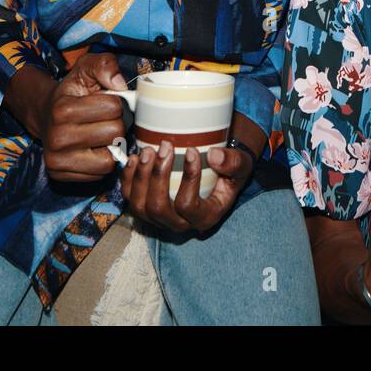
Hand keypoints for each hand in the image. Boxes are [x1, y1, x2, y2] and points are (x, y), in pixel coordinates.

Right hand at [36, 53, 127, 182]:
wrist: (45, 115)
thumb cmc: (71, 92)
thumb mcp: (85, 68)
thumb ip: (104, 65)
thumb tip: (120, 83)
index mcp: (63, 109)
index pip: (114, 108)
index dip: (116, 103)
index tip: (105, 102)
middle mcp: (57, 137)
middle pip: (114, 133)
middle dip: (116, 124)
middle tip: (106, 120)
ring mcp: (57, 160)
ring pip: (109, 159)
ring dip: (111, 147)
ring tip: (102, 136)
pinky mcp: (60, 175)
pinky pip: (100, 174)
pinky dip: (102, 162)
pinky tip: (94, 149)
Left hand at [120, 139, 253, 234]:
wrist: (217, 173)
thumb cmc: (230, 171)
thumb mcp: (242, 166)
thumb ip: (234, 162)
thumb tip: (214, 156)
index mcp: (205, 217)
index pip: (189, 206)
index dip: (188, 179)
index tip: (191, 151)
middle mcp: (179, 223)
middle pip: (159, 208)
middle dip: (158, 175)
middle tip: (165, 147)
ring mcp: (159, 218)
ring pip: (140, 206)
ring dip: (141, 176)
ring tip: (148, 150)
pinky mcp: (144, 208)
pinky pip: (128, 198)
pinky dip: (128, 178)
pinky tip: (134, 158)